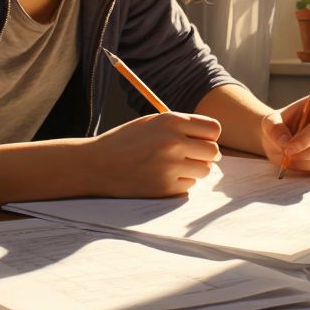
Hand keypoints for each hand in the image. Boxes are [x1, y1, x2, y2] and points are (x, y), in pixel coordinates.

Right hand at [86, 112, 220, 196]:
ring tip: (172, 166)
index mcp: (171, 121)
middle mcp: (173, 142)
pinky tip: (161, 177)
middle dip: (204, 155)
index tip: (200, 140)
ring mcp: (170, 166)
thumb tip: (212, 140)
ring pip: (204, 170)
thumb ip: (181, 126)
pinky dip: (180, 182)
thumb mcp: (151, 122)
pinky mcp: (165, 188)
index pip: (213, 129)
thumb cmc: (125, 141)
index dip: (209, 136)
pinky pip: (189, 185)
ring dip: (194, 169)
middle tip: (189, 156)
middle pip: (213, 151)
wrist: (96, 165)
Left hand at [260, 95, 309, 173]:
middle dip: (306, 153)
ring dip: (307, 162)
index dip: (306, 139)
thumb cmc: (280, 126)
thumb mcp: (270, 122)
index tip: (288, 149)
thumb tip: (285, 143)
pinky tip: (300, 162)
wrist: (283, 139)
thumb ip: (274, 129)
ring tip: (291, 157)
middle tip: (287, 156)